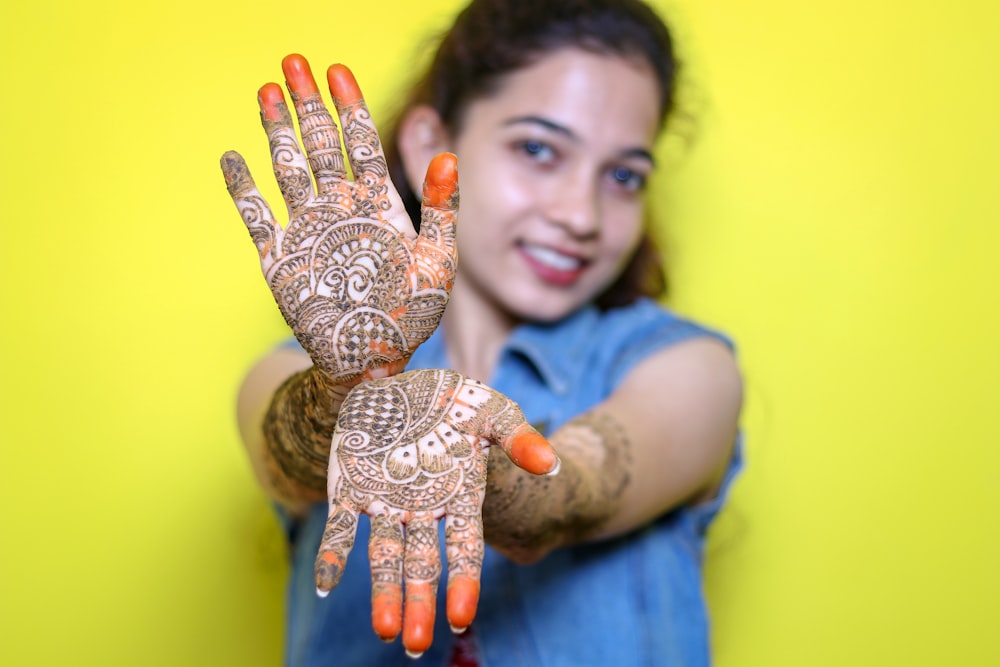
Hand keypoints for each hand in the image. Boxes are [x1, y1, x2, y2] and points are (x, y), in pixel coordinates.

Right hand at [221, 55, 457, 383]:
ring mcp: (307, 230)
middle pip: (320, 144)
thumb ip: (442, 210)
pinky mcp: (279, 257)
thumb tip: (449, 157)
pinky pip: (256, 214)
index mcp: (376, 206)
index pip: (360, 143)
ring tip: (266, 91)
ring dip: (276, 130)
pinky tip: (233, 158)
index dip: (348, 106)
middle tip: (293, 62)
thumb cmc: (410, 316)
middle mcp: (339, 209)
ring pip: (287, 168)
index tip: (337, 71)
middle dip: (308, 104)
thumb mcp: (437, 263)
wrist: (370, 361)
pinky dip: (243, 187)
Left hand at [315, 369, 559, 656]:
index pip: (464, 548)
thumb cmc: (448, 400)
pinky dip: (332, 556)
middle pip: (423, 565)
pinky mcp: (350, 489)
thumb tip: (550, 464)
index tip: (459, 617)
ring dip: (384, 594)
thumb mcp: (489, 410)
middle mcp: (422, 508)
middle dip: (420, 603)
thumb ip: (518, 437)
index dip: (462, 581)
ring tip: (385, 633)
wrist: (395, 378)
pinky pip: (339, 528)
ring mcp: (384, 502)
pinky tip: (325, 584)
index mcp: (458, 495)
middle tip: (416, 645)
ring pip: (384, 557)